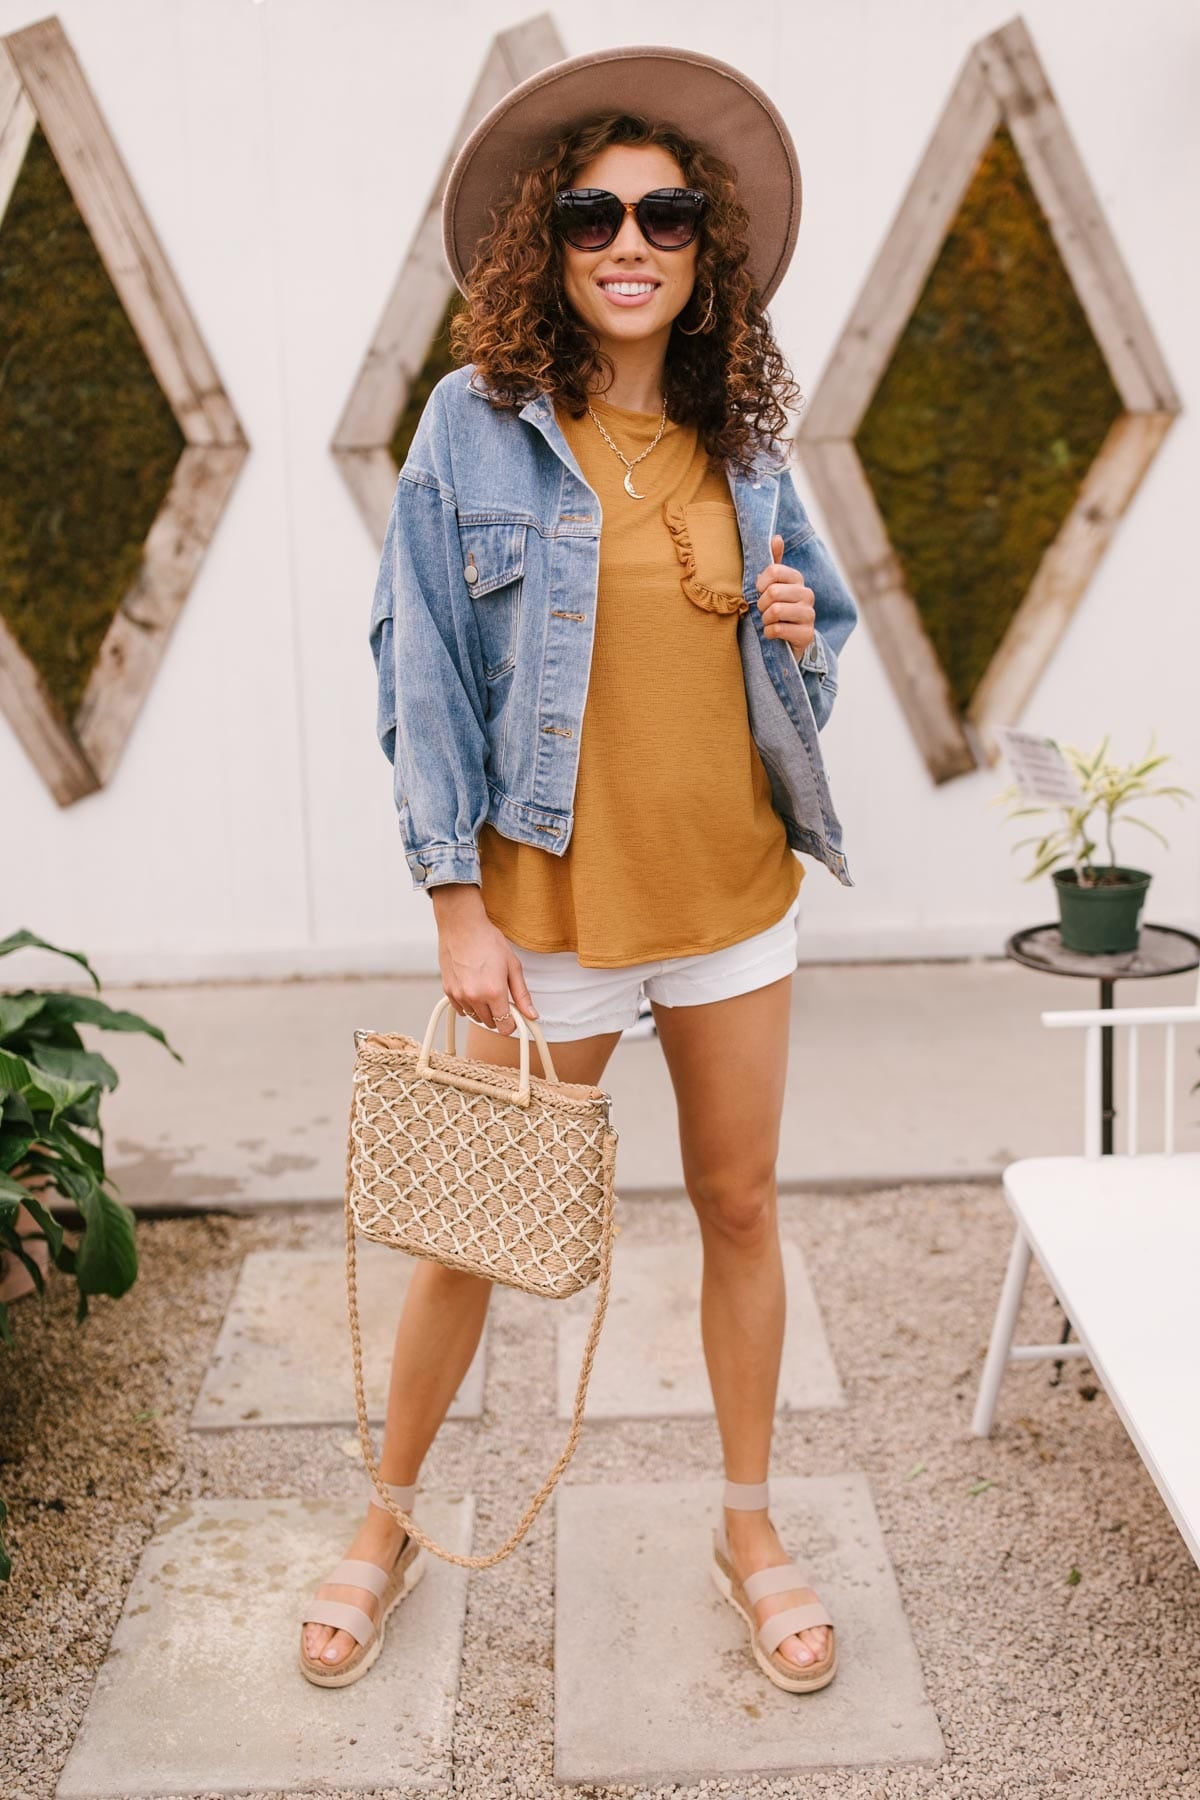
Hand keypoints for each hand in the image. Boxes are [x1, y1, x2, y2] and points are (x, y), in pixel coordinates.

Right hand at [431, 887, 538, 1036]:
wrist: (461, 926)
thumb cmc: (487, 940)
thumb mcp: (513, 966)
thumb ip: (522, 995)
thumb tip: (531, 1015)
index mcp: (494, 992)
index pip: (505, 1026)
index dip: (513, 1024)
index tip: (515, 1016)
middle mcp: (474, 997)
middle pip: (490, 1024)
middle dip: (499, 1015)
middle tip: (502, 996)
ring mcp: (459, 995)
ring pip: (475, 1018)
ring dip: (484, 1010)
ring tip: (487, 988)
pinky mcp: (448, 991)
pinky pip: (461, 1010)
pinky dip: (470, 1005)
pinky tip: (474, 988)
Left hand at [755, 532, 814, 659]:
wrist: (789, 640)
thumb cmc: (777, 608)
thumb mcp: (773, 585)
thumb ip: (774, 562)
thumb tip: (776, 537)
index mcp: (797, 579)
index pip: (774, 571)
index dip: (760, 583)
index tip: (759, 591)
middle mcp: (807, 595)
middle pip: (773, 592)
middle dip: (761, 604)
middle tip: (763, 610)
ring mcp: (809, 615)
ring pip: (776, 611)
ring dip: (765, 619)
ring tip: (768, 621)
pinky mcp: (807, 634)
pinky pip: (778, 630)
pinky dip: (768, 633)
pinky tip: (772, 633)